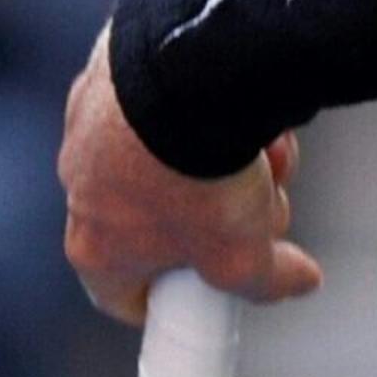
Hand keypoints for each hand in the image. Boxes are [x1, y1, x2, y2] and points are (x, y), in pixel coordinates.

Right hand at [58, 27, 323, 321]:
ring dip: (228, 167)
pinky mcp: (111, 74)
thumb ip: (268, 279)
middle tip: (261, 213)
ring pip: (173, 165)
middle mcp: (79, 185)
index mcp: (96, 245)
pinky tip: (250, 113)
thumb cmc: (197, 173)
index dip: (168, 303)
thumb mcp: (242, 253)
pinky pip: (168, 108)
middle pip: (163, 227)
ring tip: (265, 156)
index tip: (204, 301)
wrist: (183, 72)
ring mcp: (90, 126)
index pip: (120, 295)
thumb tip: (297, 282)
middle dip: (220, 224)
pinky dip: (211, 114)